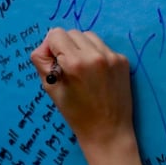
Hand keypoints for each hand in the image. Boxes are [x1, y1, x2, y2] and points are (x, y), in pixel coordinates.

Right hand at [29, 27, 135, 149]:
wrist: (108, 131)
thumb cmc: (76, 114)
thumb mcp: (50, 88)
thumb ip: (42, 61)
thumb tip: (46, 45)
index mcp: (75, 63)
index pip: (56, 34)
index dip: (50, 47)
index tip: (54, 63)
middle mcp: (95, 55)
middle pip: (72, 32)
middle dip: (65, 46)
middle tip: (67, 68)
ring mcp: (112, 57)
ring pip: (88, 36)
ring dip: (81, 47)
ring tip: (82, 69)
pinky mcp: (123, 61)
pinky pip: (103, 47)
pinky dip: (95, 55)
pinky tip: (96, 74)